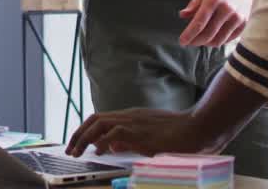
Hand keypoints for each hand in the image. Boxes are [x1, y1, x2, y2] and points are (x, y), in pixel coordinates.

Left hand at [65, 108, 210, 156]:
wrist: (198, 128)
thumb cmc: (178, 135)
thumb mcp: (149, 138)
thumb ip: (130, 141)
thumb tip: (111, 147)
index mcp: (131, 117)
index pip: (100, 118)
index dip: (85, 130)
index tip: (77, 142)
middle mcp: (129, 116)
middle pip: (94, 119)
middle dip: (78, 134)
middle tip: (70, 150)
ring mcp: (134, 121)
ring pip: (100, 123)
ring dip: (84, 138)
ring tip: (76, 152)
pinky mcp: (141, 131)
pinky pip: (115, 132)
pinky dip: (102, 142)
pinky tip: (98, 152)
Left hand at [178, 0, 260, 46]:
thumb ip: (194, 4)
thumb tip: (182, 15)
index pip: (199, 23)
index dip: (189, 34)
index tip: (182, 41)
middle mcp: (227, 9)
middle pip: (209, 34)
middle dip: (196, 41)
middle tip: (189, 42)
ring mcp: (237, 16)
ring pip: (219, 39)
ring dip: (207, 43)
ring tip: (200, 40)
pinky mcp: (244, 21)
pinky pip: (230, 38)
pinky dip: (220, 41)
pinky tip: (213, 37)